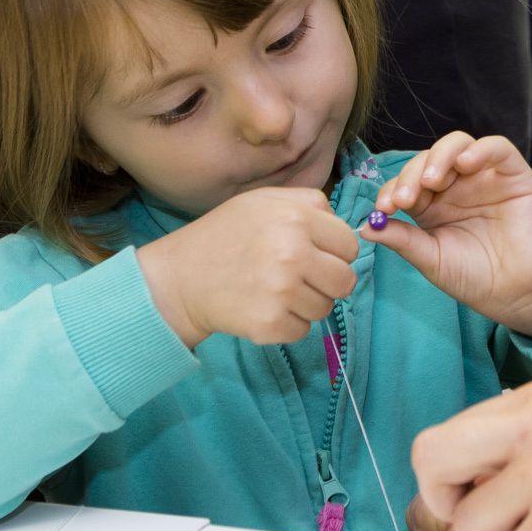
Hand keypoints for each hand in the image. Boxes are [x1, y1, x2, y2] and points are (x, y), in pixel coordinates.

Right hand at [136, 186, 357, 348]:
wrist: (181, 277)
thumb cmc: (226, 234)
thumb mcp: (264, 200)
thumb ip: (310, 204)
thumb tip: (344, 227)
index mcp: (296, 217)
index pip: (350, 245)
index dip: (335, 252)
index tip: (315, 255)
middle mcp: (292, 252)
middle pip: (345, 280)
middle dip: (327, 282)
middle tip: (299, 278)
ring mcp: (281, 291)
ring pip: (326, 308)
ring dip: (306, 303)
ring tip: (275, 290)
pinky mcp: (270, 324)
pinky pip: (303, 330)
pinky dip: (287, 324)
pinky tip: (264, 307)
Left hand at [370, 133, 531, 352]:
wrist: (519, 292)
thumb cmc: (475, 277)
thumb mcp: (431, 259)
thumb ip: (402, 240)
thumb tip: (364, 226)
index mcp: (432, 204)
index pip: (406, 183)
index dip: (392, 190)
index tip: (384, 208)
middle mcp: (456, 185)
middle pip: (427, 160)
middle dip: (410, 175)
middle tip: (405, 198)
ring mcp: (483, 177)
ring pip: (457, 145)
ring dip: (439, 157)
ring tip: (432, 180)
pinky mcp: (512, 174)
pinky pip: (497, 148)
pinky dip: (481, 149)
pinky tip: (466, 164)